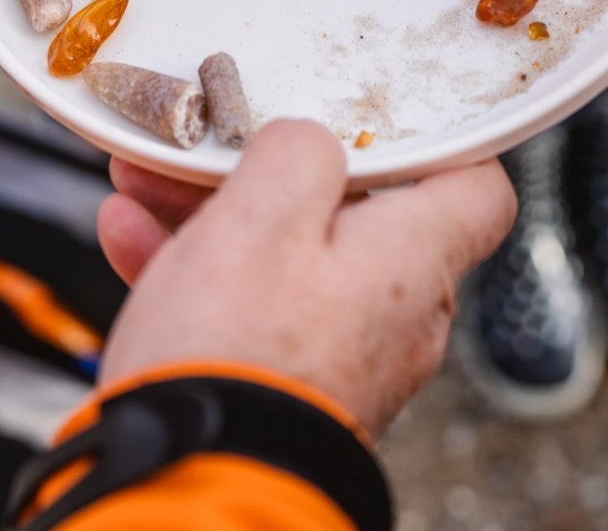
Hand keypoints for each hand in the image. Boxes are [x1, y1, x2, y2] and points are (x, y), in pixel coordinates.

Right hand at [97, 120, 514, 438]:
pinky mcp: (288, 383)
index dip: (436, 141)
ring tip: (146, 181)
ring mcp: (342, 354)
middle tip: (215, 145)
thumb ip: (298, 153)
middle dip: (274, 170)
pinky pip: (254, 305)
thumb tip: (306, 143)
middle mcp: (394, 313)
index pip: (476, 187)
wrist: (185, 496)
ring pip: (290, 254)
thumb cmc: (236, 357)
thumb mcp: (263, 216)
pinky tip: (132, 235)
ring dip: (219, 211)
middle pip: (354, 211)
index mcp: (412, 261)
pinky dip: (202, 267)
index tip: (378, 115)